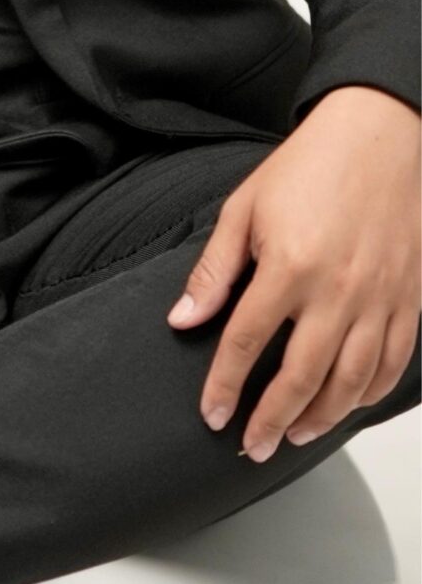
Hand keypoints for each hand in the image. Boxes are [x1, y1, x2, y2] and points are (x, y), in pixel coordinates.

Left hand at [168, 85, 420, 458]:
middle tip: (252, 446)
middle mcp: (337, 291)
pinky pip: (393, 364)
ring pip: (351, 381)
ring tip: (293, 435)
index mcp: (289, 266)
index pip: (247, 343)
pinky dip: (370, 394)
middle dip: (271, 419)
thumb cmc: (308, 167)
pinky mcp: (409, 300)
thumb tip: (184, 320)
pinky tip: (347, 406)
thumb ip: (215, 270)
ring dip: (320, 418)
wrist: (377, 137)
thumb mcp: (244, 208)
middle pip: (301, 376)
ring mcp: (379, 299)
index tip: (211, 414)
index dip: (225, 385)